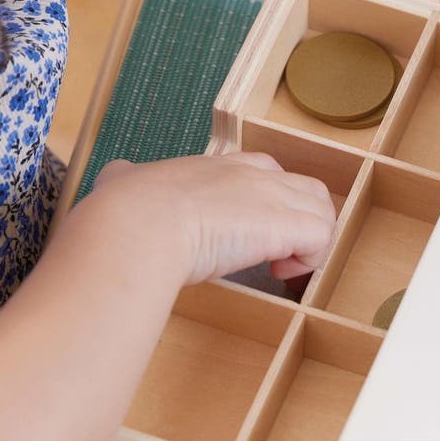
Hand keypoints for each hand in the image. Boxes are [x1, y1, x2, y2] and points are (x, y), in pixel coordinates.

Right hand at [92, 152, 336, 284]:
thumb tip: (116, 176)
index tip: (244, 233)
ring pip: (322, 209)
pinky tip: (279, 274)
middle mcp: (250, 175)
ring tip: (279, 269)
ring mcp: (271, 197)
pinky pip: (322, 237)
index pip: (263, 170)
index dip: (266, 201)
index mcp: (216, 166)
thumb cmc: (126, 211)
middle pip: (305, 187)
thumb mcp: (123, 180)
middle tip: (273, 257)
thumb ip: (126, 178)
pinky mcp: (284, 226)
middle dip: (298, 222)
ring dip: (309, 243)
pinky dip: (310, 260)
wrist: (136, 226)